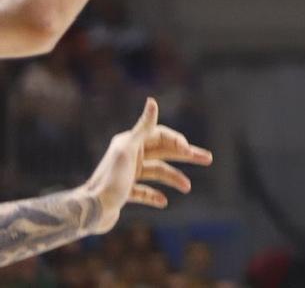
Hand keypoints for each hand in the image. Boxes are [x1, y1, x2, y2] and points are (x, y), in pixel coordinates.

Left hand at [80, 98, 212, 233]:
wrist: (90, 210)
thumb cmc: (110, 179)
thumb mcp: (127, 150)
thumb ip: (143, 127)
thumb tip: (152, 100)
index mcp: (130, 144)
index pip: (161, 136)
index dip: (177, 141)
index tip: (189, 150)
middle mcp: (130, 156)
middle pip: (164, 153)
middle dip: (186, 156)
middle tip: (208, 159)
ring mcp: (128, 175)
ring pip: (158, 172)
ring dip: (174, 178)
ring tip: (187, 187)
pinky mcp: (125, 192)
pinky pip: (145, 192)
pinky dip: (155, 196)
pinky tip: (164, 202)